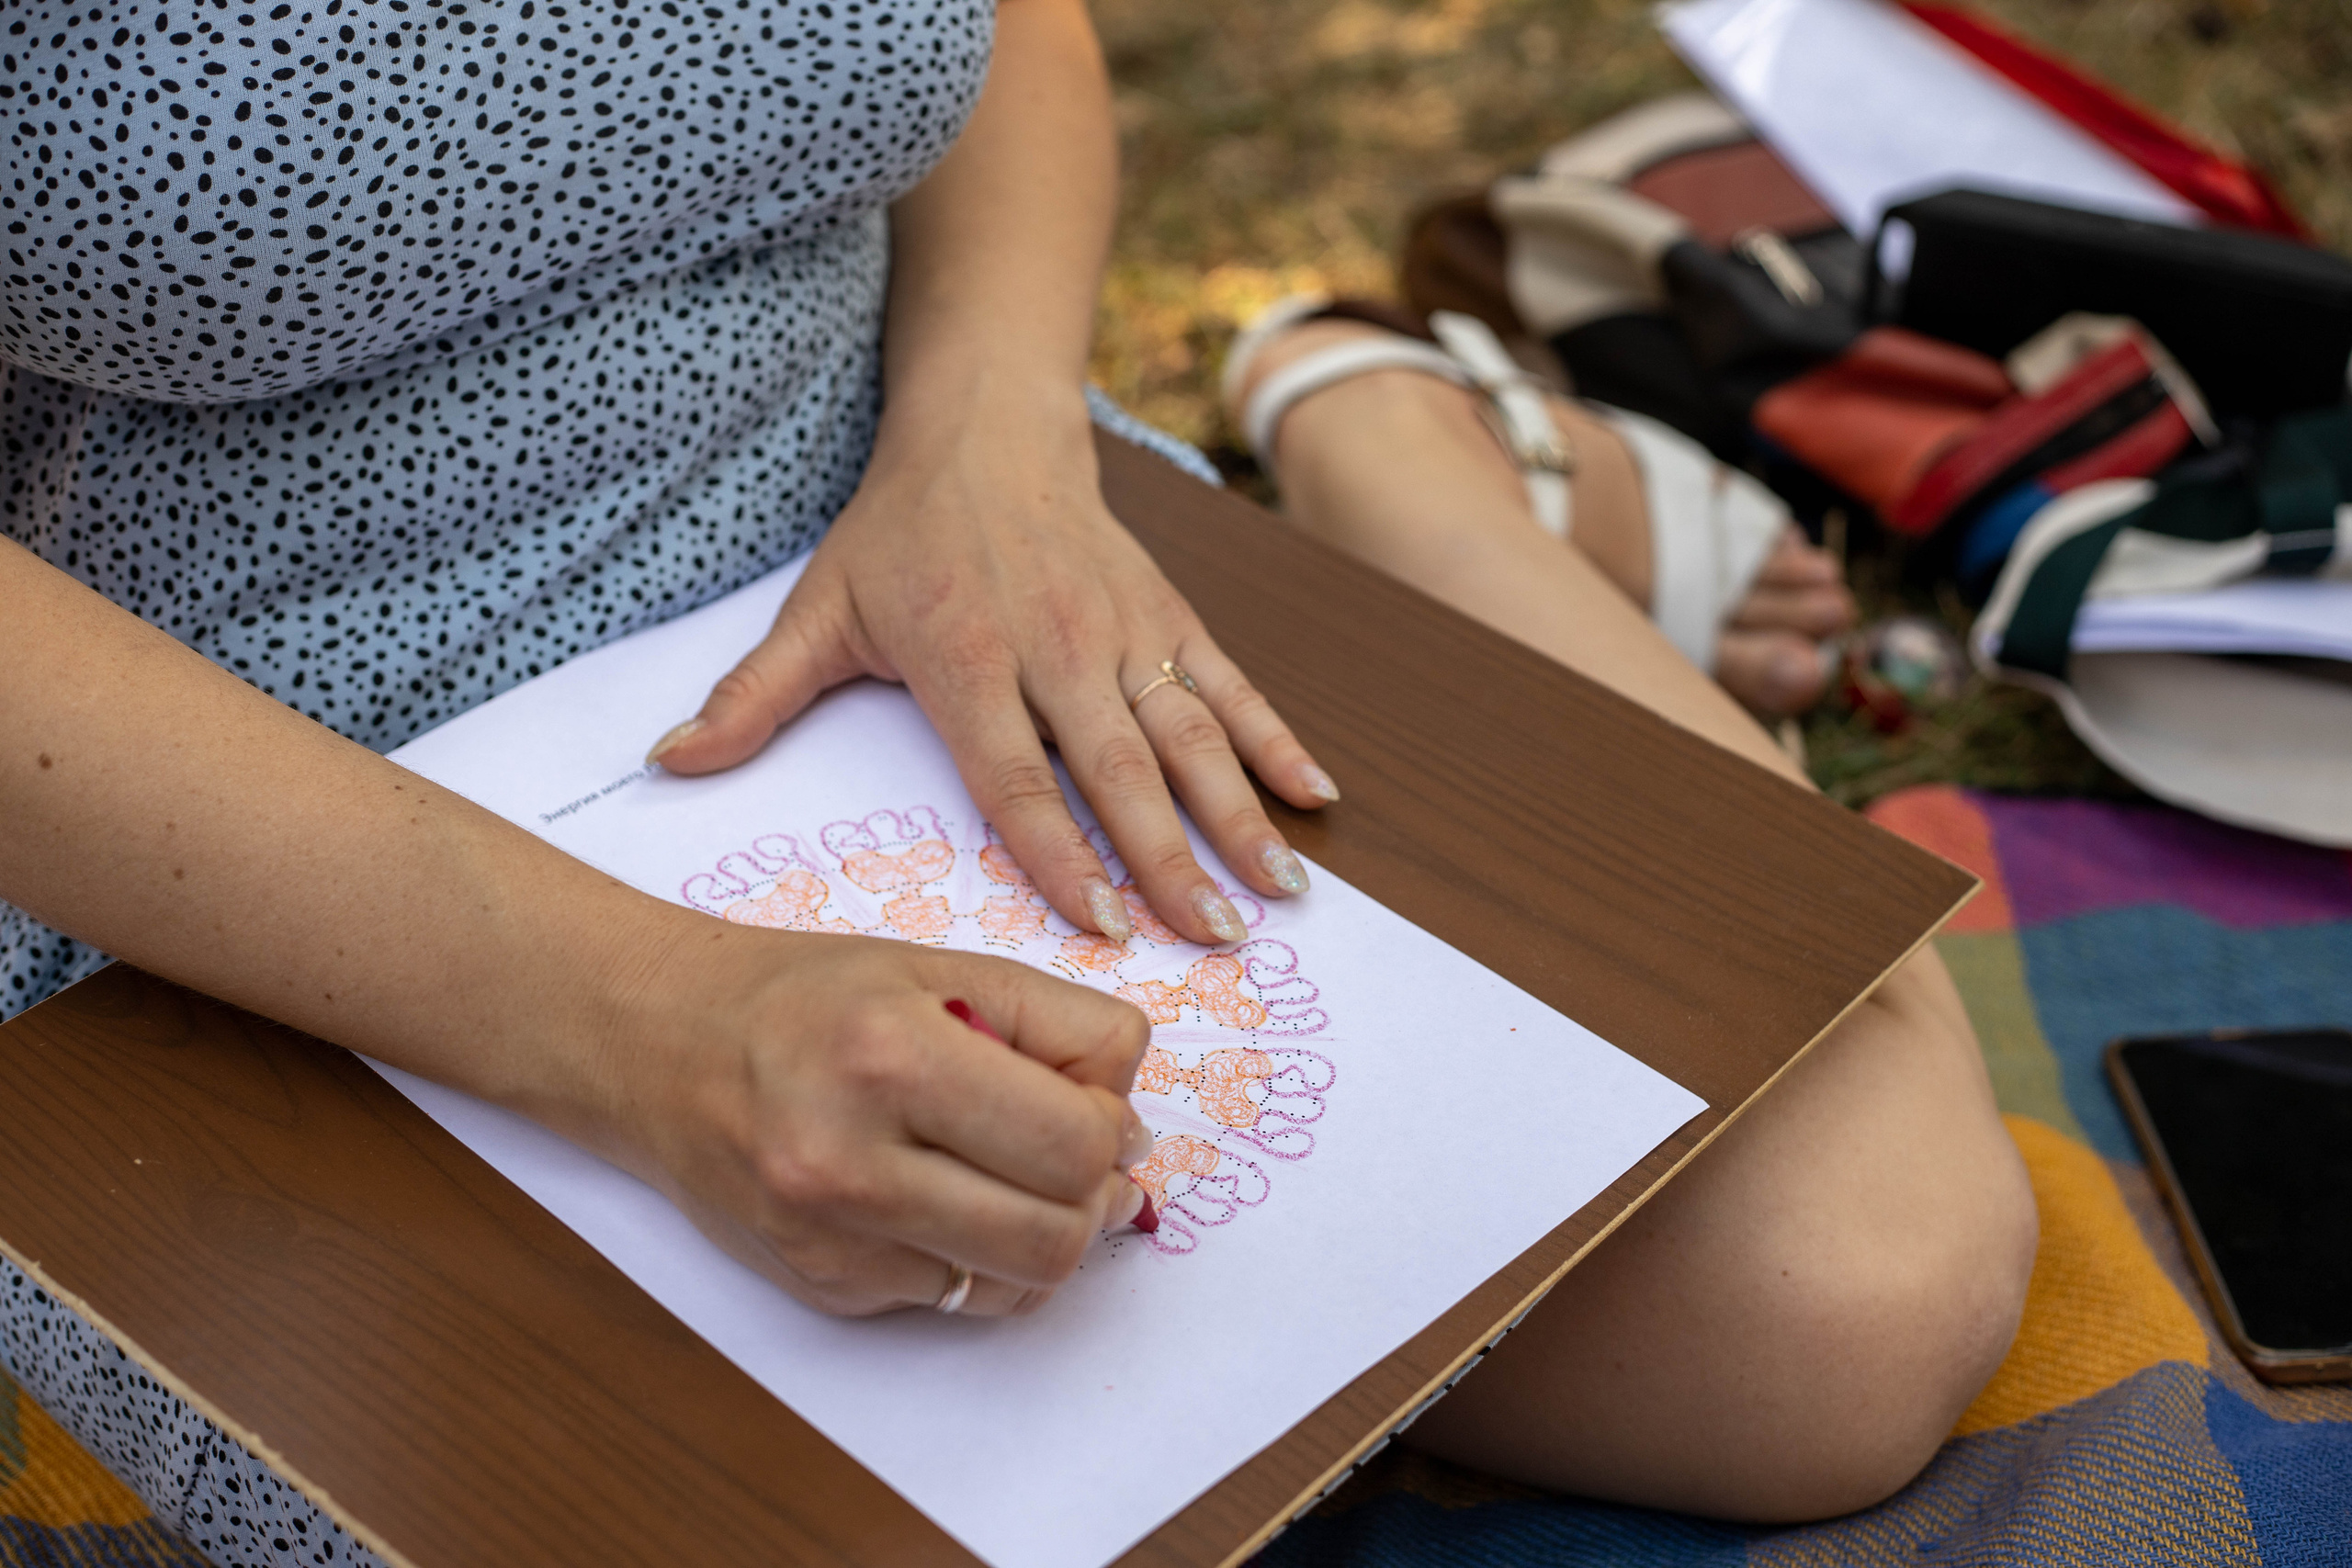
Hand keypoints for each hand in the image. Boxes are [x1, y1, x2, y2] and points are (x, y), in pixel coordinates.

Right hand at [576, 917, 1155, 1316]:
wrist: (655, 1044)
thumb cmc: (805, 998)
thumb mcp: (941, 968)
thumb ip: (1061, 1030)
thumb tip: (1134, 1132)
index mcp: (890, 1057)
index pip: (1075, 1140)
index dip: (1111, 1124)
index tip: (1092, 1097)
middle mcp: (851, 1161)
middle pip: (1059, 1233)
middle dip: (1092, 1191)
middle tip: (1070, 1147)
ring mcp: (832, 1240)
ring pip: (1018, 1284)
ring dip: (1047, 1233)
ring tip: (1014, 1170)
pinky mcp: (824, 1287)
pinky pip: (956, 1298)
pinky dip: (977, 1254)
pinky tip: (942, 1193)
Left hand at [645, 397, 1339, 946]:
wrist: (986, 426)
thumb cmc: (900, 532)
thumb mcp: (818, 609)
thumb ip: (753, 696)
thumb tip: (666, 763)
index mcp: (968, 661)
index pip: (1018, 777)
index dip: (1060, 854)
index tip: (1100, 927)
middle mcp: (1057, 649)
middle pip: (1121, 771)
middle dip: (1170, 862)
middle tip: (1211, 943)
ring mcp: (1123, 632)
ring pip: (1192, 736)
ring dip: (1240, 816)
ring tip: (1279, 895)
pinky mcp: (1169, 615)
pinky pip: (1231, 684)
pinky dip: (1278, 739)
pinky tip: (1318, 798)